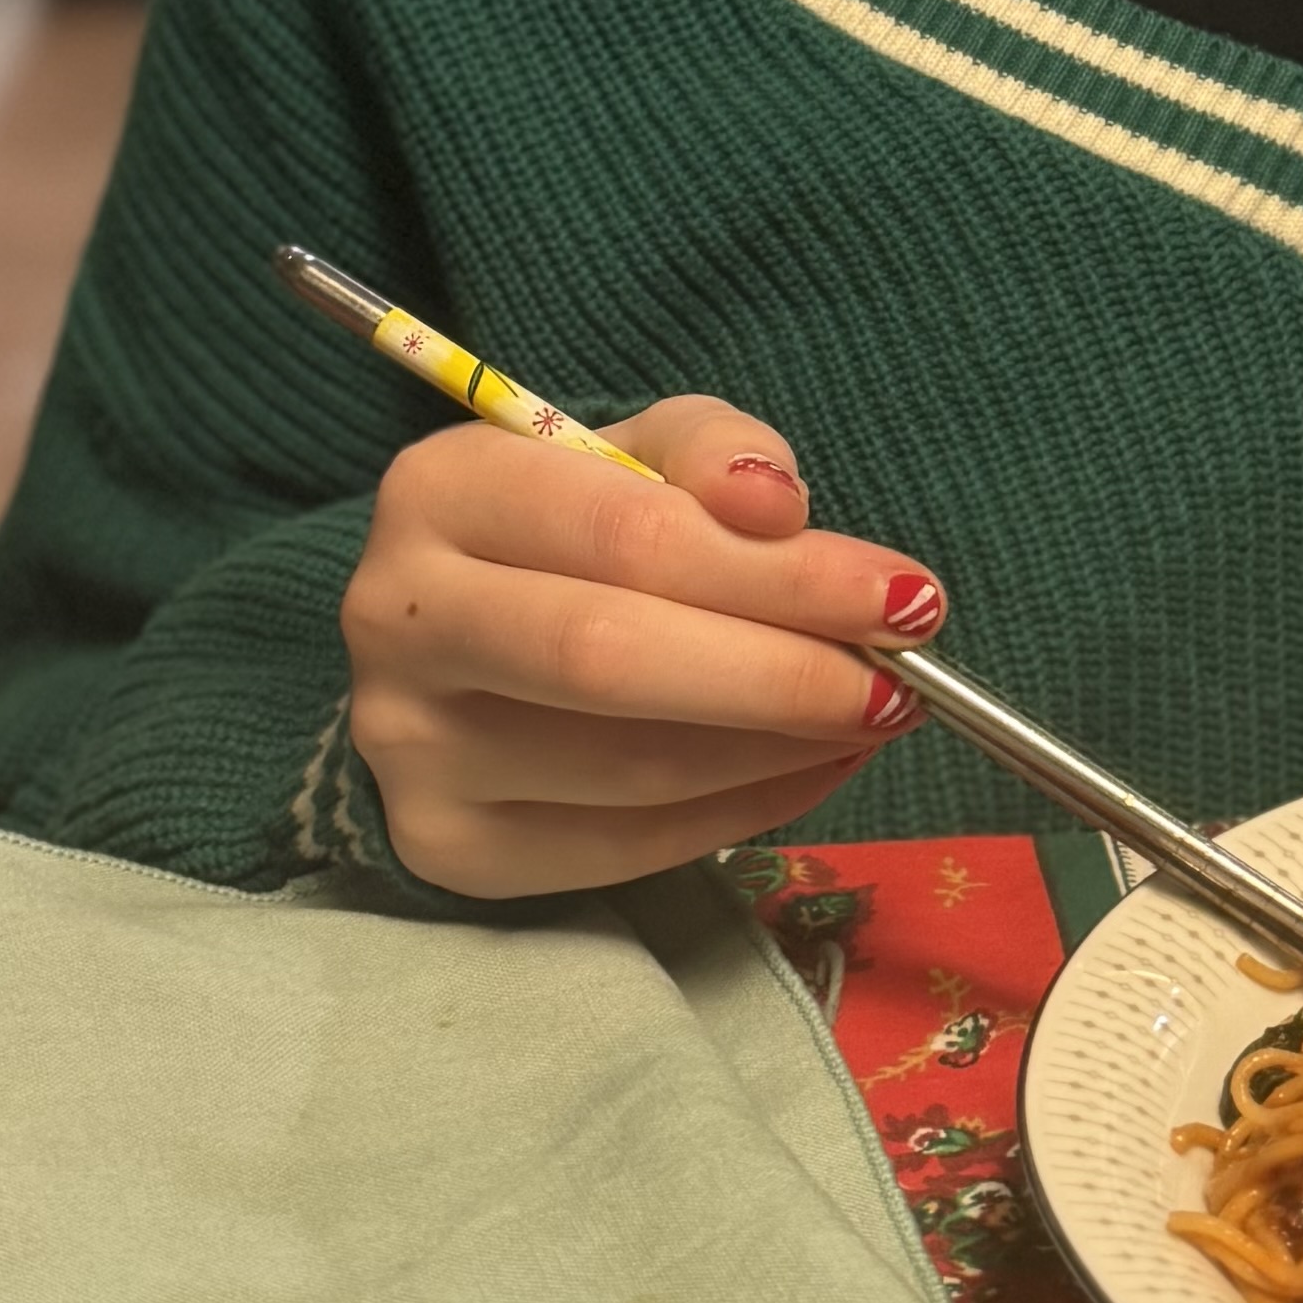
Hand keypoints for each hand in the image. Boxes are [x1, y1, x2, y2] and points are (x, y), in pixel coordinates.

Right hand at [341, 392, 942, 900]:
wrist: (456, 647)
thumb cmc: (567, 533)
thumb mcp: (635, 456)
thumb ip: (712, 455)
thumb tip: (776, 505)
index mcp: (439, 491)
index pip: (625, 535)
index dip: (778, 573)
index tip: (904, 596)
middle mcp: (399, 619)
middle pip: (609, 657)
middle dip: (782, 673)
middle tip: (900, 682)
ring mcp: (411, 747)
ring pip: (627, 766)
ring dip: (779, 748)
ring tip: (869, 718)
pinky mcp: (446, 845)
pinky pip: (623, 847)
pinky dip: (743, 812)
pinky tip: (811, 769)